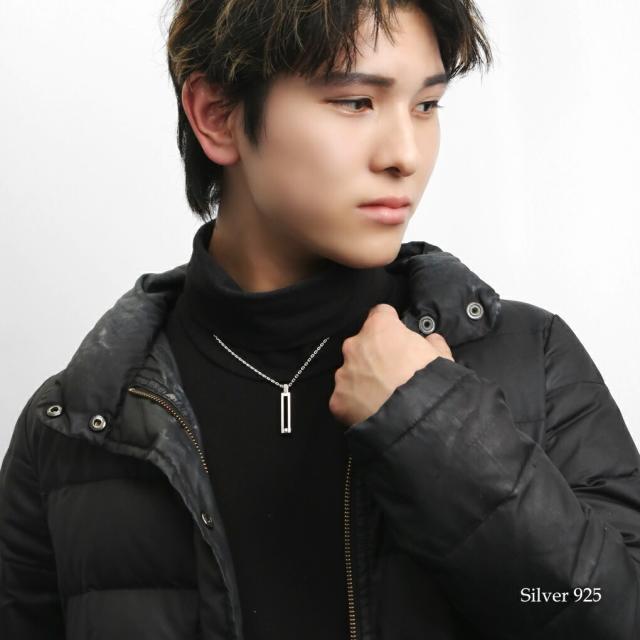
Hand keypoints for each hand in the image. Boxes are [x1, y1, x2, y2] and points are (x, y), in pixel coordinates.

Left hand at [329, 304, 454, 426]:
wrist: (415, 417)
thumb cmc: (430, 380)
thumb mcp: (442, 356)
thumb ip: (431, 343)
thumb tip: (430, 341)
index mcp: (380, 327)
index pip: (380, 315)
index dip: (390, 326)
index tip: (397, 338)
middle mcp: (355, 345)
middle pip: (362, 344)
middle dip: (374, 355)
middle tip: (391, 373)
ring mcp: (344, 372)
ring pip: (351, 371)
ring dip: (363, 379)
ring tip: (382, 396)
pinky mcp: (338, 398)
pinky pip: (345, 398)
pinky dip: (355, 403)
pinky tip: (371, 412)